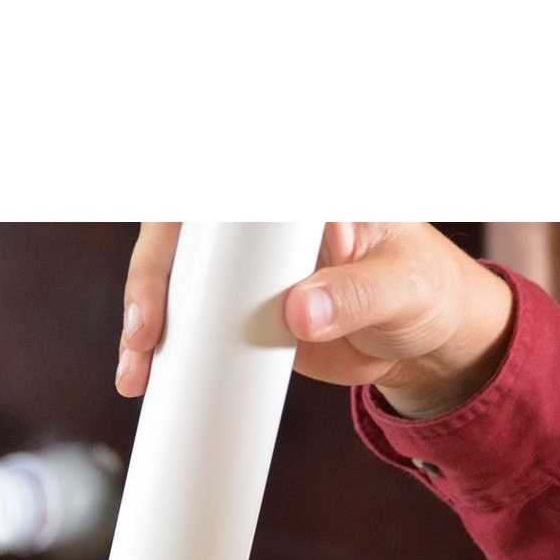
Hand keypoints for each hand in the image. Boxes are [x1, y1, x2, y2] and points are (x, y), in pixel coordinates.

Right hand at [116, 223, 513, 420]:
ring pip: (170, 274)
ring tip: (138, 368)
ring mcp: (239, 263)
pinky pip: (182, 319)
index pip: (237, 183)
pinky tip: (142, 376)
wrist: (416, 339)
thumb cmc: (422, 290)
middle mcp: (259, 218)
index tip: (181, 243)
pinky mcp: (231, 308)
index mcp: (298, 195)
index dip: (201, 208)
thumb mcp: (403, 289)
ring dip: (144, 319)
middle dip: (153, 274)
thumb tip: (299, 312)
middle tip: (147, 329)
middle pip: (182, 228)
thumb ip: (357, 294)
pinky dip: (157, 348)